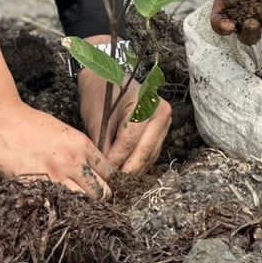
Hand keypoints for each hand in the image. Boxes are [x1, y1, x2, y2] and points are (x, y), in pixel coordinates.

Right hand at [0, 25, 112, 196]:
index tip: (99, 187)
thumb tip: (83, 170)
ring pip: (84, 204)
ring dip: (82, 209)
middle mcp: (74, 162)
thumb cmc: (27, 122)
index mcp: (81, 145)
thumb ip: (75, 151)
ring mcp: (56, 178)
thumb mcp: (60, 131)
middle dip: (99, 199)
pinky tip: (56, 212)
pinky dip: (59, 211)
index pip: (108, 171)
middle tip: (91, 204)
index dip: (104, 181)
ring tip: (76, 212)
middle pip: (103, 192)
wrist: (0, 118)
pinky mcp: (37, 189)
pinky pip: (57, 208)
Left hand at [76, 48, 171, 174]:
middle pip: (144, 152)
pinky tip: (126, 169)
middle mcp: (160, 112)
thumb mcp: (96, 118)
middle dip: (127, 170)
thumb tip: (105, 171)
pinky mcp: (163, 129)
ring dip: (134, 169)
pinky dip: (139, 162)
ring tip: (118, 180)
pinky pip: (152, 152)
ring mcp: (165, 121)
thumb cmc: (100, 94)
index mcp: (142, 104)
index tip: (104, 175)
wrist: (108, 78)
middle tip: (112, 184)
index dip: (115, 161)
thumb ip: (102, 145)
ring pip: (150, 155)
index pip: (128, 142)